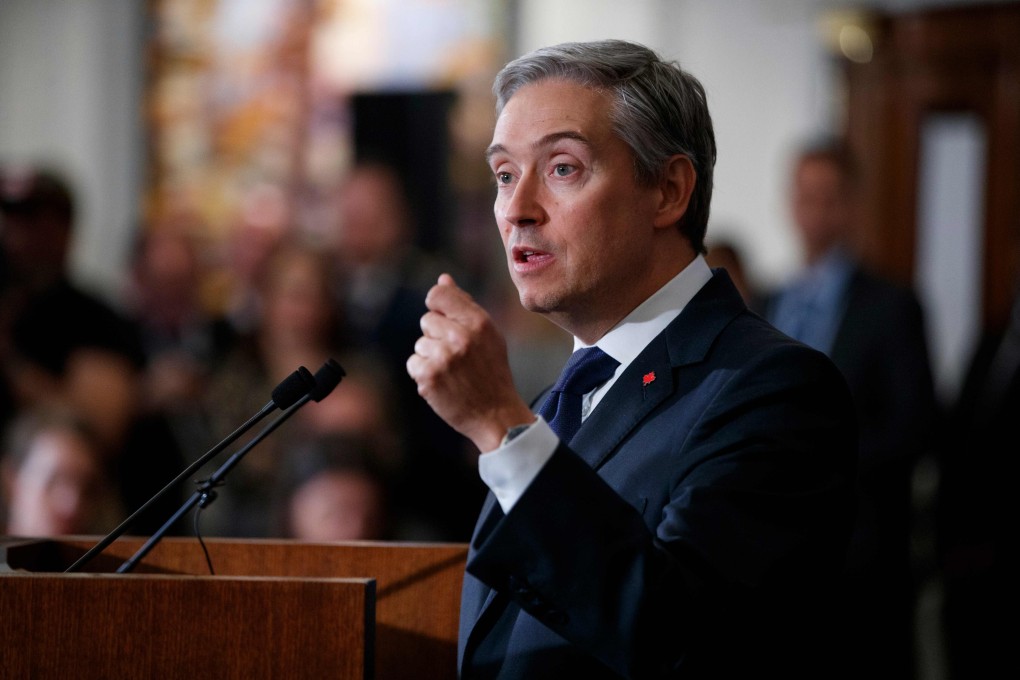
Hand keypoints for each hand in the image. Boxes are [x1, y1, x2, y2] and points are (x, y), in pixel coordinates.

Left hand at [407, 274, 534, 452]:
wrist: (496, 414)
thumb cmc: (492, 371)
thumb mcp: (488, 334)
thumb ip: (465, 305)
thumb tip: (443, 279)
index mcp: (478, 322)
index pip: (438, 295)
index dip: (436, 306)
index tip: (443, 318)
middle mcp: (461, 337)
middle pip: (427, 321)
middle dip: (437, 336)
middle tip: (458, 355)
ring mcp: (443, 358)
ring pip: (420, 343)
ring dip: (430, 356)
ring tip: (453, 372)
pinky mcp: (429, 378)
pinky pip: (414, 363)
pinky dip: (424, 373)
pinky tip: (443, 382)